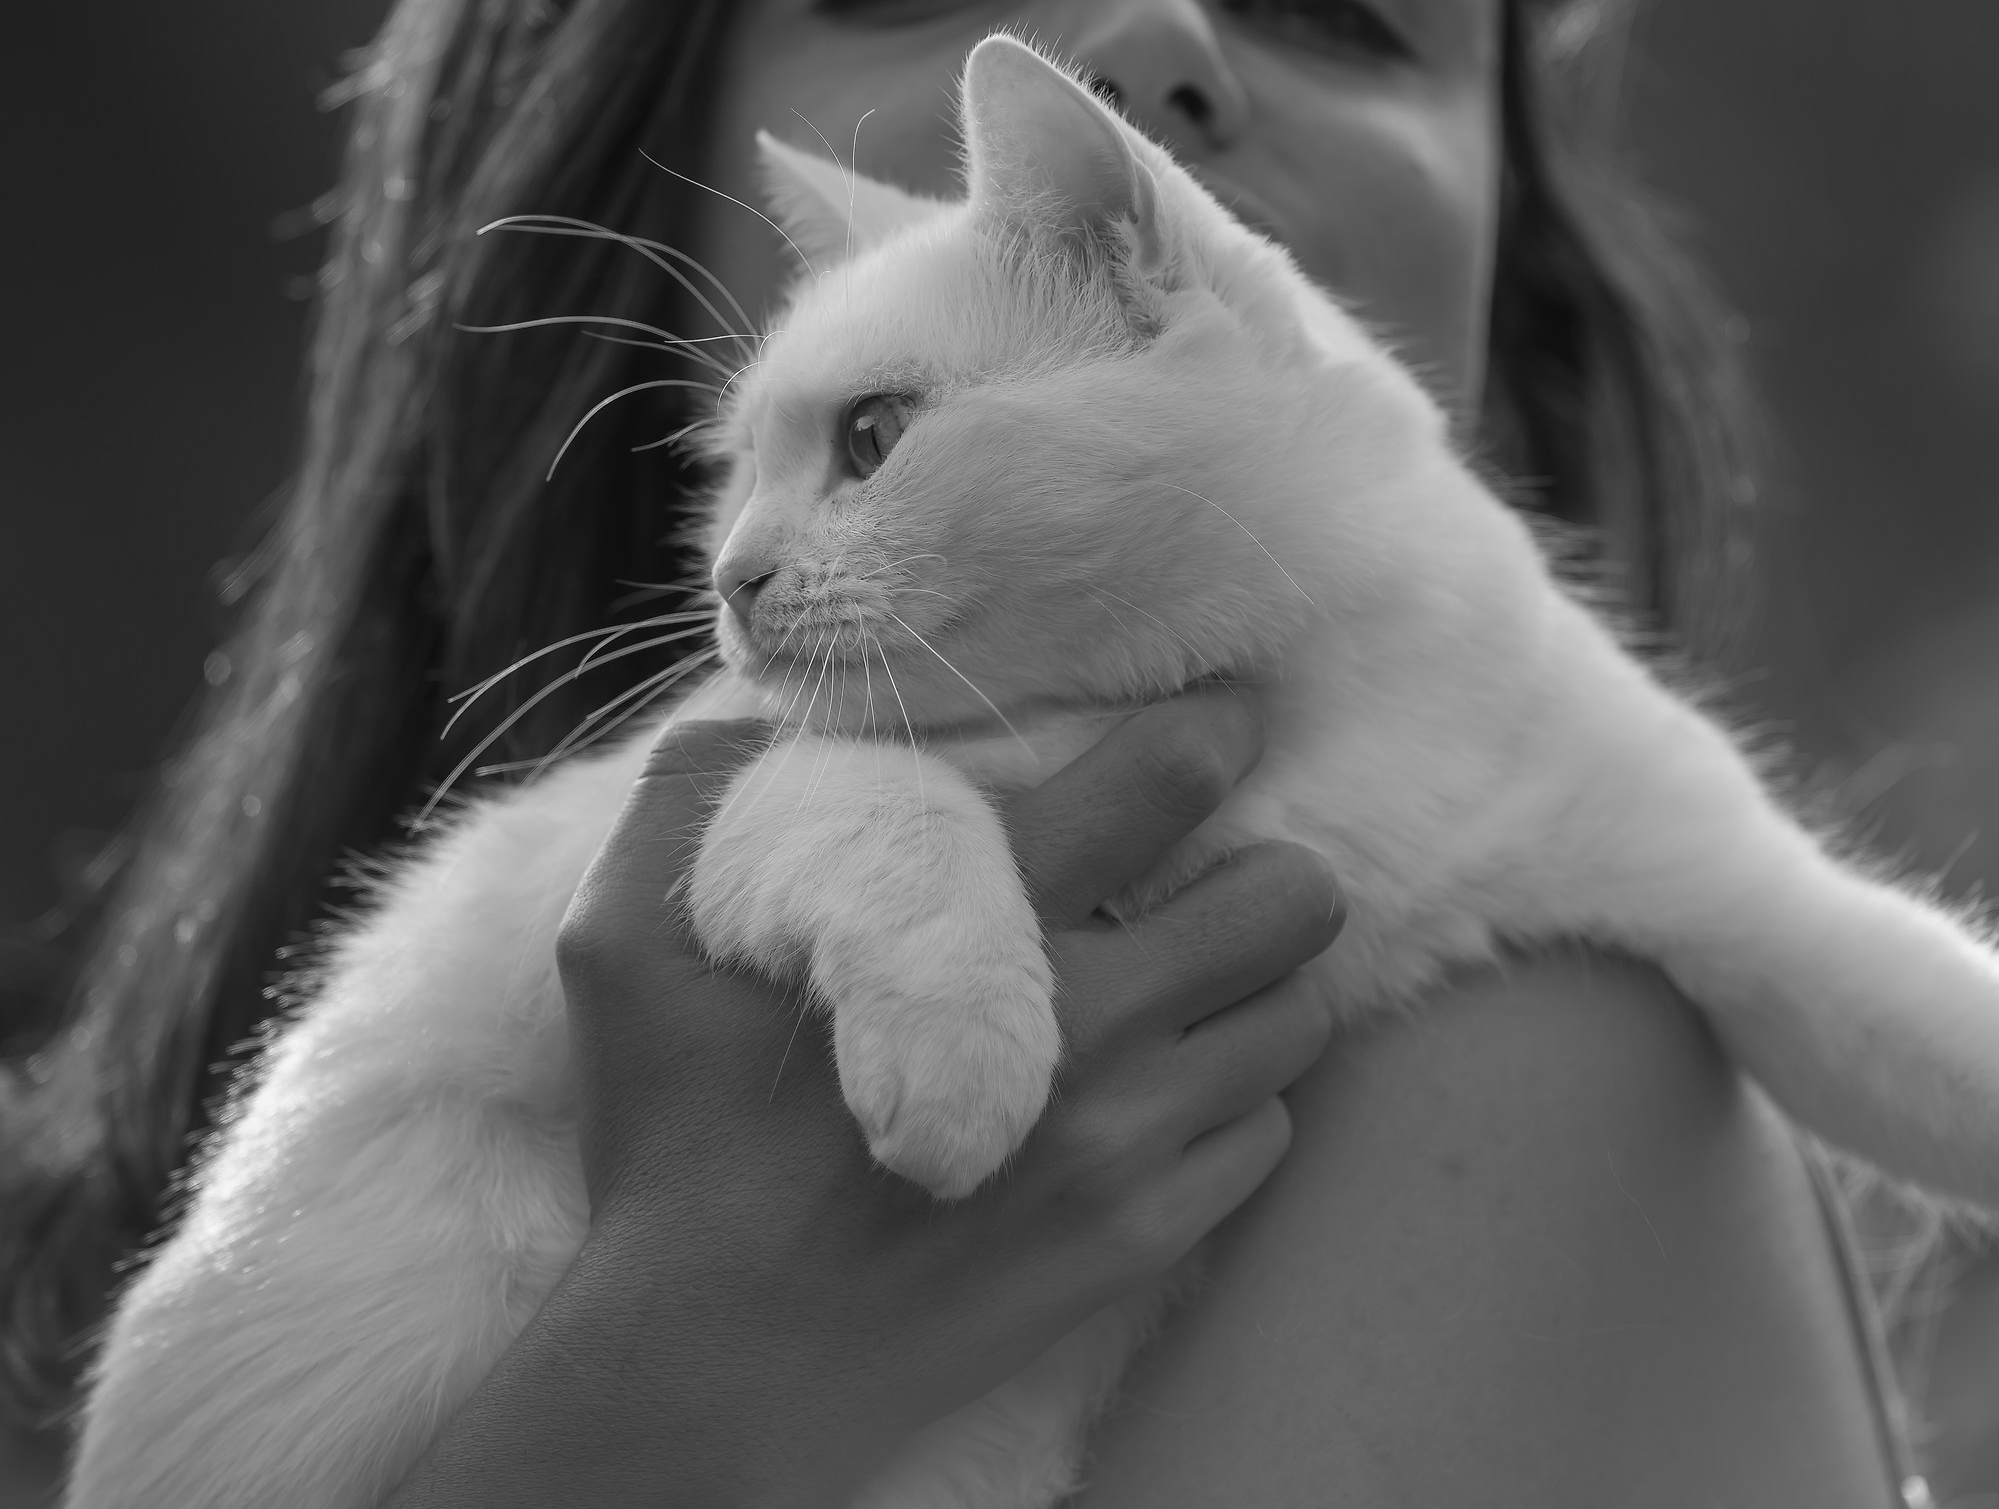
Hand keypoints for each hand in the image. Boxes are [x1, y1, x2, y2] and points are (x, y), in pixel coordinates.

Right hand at [382, 688, 1341, 1507]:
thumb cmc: (675, 1138)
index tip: (1220, 720)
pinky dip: (1232, 1105)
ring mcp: (1132, 1141)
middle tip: (1205, 879)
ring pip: (1296, 1019)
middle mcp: (1091, 1024)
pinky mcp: (1147, 1236)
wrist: (715, 1357)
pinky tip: (1158, 1099)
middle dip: (1265, 869)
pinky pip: (1267, 1136)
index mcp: (978, 924)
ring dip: (1254, 989)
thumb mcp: (629, 940)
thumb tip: (764, 713)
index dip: (1215, 728)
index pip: (1167, 777)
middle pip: (1291, 899)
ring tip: (1187, 989)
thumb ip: (695, 797)